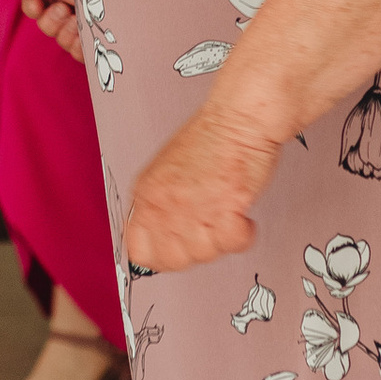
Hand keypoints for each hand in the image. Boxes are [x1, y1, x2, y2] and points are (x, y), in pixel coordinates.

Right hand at [7, 0, 84, 62]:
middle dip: (53, 19)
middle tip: (67, 8)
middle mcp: (71, 9)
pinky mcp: (96, 45)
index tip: (38, 4)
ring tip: (84, 19)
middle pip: (44, 25)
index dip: (32, 7)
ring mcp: (84, 28)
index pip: (33, 5)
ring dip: (69, 31)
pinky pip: (78, 54)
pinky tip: (91, 36)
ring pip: (60, 41)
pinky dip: (82, 46)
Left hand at [123, 108, 281, 274]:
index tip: (173, 249)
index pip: (138, 249)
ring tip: (225, 215)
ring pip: (204, 255)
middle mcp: (165, 204)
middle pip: (172, 260)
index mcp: (146, 193)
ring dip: (220, 241)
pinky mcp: (226, 208)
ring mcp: (194, 208)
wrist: (238, 119)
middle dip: (192, 252)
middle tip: (206, 231)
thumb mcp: (165, 171)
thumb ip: (157, 205)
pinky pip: (233, 243)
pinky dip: (242, 235)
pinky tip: (242, 217)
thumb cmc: (210, 139)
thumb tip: (157, 235)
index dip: (158, 255)